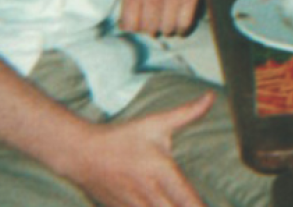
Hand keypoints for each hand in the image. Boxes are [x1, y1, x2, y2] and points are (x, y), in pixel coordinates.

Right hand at [60, 93, 214, 206]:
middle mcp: (149, 192)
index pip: (187, 199)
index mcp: (161, 171)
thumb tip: (211, 98)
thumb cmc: (122, 138)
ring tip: (183, 206)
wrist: (81, 154)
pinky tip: (161, 205)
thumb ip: (187, 113)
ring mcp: (133, 206)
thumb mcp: (156, 123)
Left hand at [119, 0, 208, 35]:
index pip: (130, 25)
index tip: (138, 23)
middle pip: (149, 29)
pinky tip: (179, 23)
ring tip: (167, 21)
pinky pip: (184, 23)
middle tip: (154, 21)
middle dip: (150, 28)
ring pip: (167, 29)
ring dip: (166, 28)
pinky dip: (181, 27)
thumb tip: (129, 17)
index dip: (134, 26)